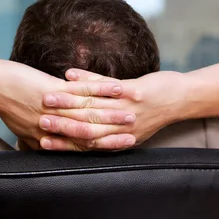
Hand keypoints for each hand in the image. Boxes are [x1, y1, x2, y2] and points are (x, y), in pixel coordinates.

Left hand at [0, 58, 136, 149]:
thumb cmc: (5, 103)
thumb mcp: (20, 125)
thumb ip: (34, 136)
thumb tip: (41, 142)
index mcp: (45, 136)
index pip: (79, 145)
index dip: (102, 146)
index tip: (121, 145)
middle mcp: (53, 127)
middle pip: (89, 132)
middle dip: (113, 133)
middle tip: (134, 133)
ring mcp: (54, 109)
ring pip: (89, 114)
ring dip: (113, 113)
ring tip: (132, 113)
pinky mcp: (52, 91)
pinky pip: (82, 92)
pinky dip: (101, 90)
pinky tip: (118, 87)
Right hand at [38, 69, 186, 150]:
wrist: (181, 99)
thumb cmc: (154, 112)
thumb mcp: (130, 128)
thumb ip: (108, 132)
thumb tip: (85, 133)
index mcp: (118, 139)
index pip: (85, 144)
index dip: (62, 143)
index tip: (40, 140)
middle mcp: (121, 128)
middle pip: (84, 127)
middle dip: (59, 123)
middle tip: (36, 119)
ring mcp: (128, 110)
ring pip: (91, 106)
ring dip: (66, 100)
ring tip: (45, 95)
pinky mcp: (135, 92)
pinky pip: (106, 86)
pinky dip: (87, 80)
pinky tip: (69, 74)